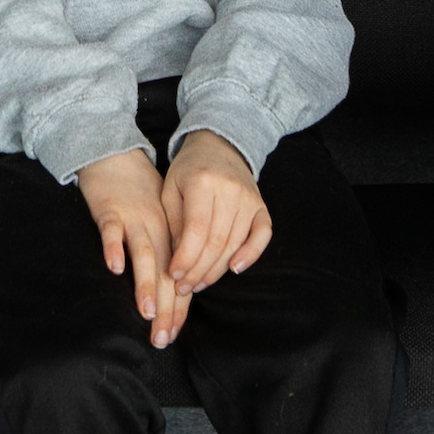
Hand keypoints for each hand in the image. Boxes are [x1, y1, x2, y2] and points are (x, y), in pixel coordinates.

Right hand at [76, 149, 181, 347]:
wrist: (114, 153)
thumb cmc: (137, 192)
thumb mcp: (158, 220)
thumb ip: (164, 250)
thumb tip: (172, 292)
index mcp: (169, 234)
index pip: (178, 276)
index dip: (177, 307)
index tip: (174, 335)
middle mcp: (156, 228)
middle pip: (165, 273)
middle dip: (165, 308)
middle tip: (162, 338)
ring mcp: (133, 218)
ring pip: (144, 253)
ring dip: (146, 283)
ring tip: (147, 311)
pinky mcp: (109, 209)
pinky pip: (112, 229)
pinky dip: (113, 247)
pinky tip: (114, 266)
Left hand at [162, 130, 271, 299]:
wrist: (218, 146)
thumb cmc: (188, 171)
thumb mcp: (170, 189)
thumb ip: (173, 223)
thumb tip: (178, 260)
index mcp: (202, 182)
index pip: (196, 230)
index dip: (186, 258)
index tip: (173, 275)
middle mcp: (229, 190)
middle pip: (216, 242)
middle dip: (198, 270)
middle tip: (184, 287)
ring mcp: (249, 198)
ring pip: (235, 244)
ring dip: (217, 270)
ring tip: (199, 284)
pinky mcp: (261, 206)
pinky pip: (263, 235)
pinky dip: (251, 255)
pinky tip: (235, 269)